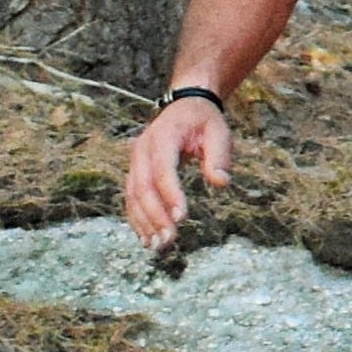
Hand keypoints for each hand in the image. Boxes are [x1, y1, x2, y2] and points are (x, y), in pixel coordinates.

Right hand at [121, 93, 231, 246]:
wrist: (185, 106)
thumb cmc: (204, 121)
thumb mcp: (219, 131)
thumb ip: (220, 156)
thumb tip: (221, 183)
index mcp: (163, 137)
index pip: (163, 169)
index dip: (170, 194)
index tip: (181, 218)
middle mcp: (142, 150)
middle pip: (143, 186)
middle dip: (155, 215)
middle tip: (169, 239)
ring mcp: (135, 162)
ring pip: (133, 195)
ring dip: (143, 222)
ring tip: (157, 245)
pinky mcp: (135, 172)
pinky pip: (131, 198)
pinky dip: (137, 218)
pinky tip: (146, 237)